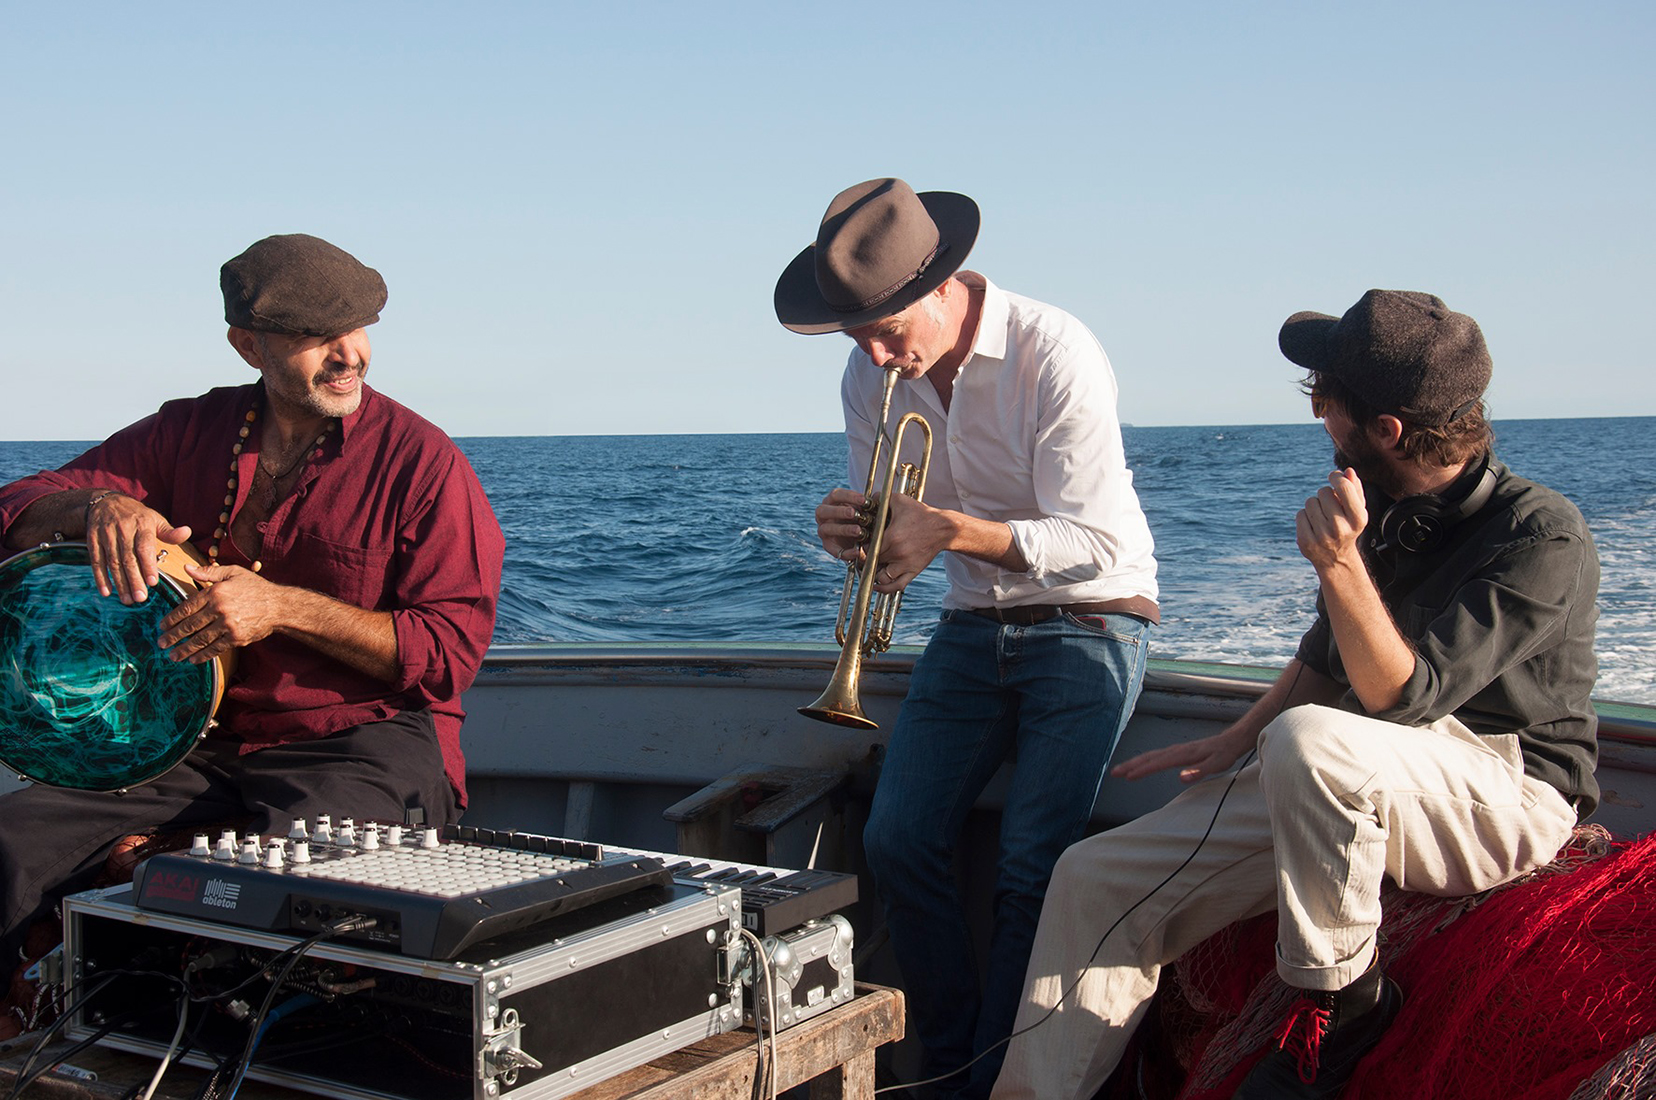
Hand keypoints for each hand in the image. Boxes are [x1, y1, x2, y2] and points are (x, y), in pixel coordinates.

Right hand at [85, 493, 193, 604]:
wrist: (105, 501)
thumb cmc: (135, 514)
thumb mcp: (154, 519)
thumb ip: (169, 532)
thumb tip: (187, 532)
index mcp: (141, 525)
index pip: (144, 547)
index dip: (148, 565)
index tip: (153, 583)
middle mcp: (122, 530)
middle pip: (128, 558)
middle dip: (134, 580)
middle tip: (140, 598)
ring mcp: (106, 535)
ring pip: (113, 562)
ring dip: (119, 583)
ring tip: (127, 600)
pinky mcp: (92, 540)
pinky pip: (96, 561)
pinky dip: (100, 577)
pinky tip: (106, 592)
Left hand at [157, 563, 282, 662]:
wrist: (279, 605)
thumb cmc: (256, 588)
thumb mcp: (233, 573)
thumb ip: (208, 572)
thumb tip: (186, 568)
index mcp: (215, 592)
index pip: (186, 607)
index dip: (172, 619)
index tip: (162, 626)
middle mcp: (219, 609)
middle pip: (189, 625)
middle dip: (173, 636)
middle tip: (162, 643)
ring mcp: (228, 625)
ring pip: (200, 639)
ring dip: (184, 649)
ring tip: (173, 655)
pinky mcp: (236, 638)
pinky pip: (215, 648)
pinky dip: (203, 655)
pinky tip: (193, 659)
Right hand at [816, 488, 870, 563]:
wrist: (857, 537)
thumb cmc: (858, 518)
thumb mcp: (862, 510)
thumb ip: (865, 505)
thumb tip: (876, 498)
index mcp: (830, 503)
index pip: (834, 495)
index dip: (848, 496)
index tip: (863, 500)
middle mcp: (823, 516)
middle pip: (823, 510)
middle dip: (839, 511)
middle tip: (854, 513)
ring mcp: (824, 531)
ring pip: (826, 529)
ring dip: (843, 529)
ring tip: (858, 530)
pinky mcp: (828, 546)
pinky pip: (834, 550)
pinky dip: (846, 552)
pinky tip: (858, 551)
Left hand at [869, 492, 947, 592]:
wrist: (942, 528)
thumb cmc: (920, 514)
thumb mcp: (900, 501)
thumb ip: (881, 498)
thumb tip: (867, 498)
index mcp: (891, 537)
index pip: (867, 548)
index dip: (860, 548)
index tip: (859, 546)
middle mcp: (897, 553)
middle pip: (872, 562)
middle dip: (865, 560)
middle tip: (860, 556)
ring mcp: (906, 565)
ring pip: (882, 577)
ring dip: (873, 574)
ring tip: (869, 568)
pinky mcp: (913, 571)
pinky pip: (896, 586)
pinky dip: (885, 588)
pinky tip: (877, 585)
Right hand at [1112, 725, 1252, 783]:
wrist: (1231, 740)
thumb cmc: (1224, 754)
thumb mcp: (1217, 765)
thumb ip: (1199, 772)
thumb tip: (1181, 778)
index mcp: (1183, 754)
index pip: (1158, 763)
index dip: (1142, 770)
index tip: (1128, 777)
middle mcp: (1176, 751)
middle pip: (1149, 758)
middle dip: (1130, 765)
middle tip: (1114, 773)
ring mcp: (1175, 750)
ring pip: (1150, 756)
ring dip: (1134, 763)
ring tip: (1120, 770)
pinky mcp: (1177, 752)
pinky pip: (1156, 756)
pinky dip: (1144, 760)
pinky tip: (1140, 765)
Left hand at [1296, 468, 1368, 573]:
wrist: (1336, 559)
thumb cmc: (1348, 527)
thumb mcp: (1357, 510)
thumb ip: (1355, 488)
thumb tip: (1347, 471)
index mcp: (1358, 519)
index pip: (1344, 487)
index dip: (1336, 477)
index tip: (1333, 476)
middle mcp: (1340, 528)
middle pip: (1323, 492)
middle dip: (1326, 494)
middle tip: (1330, 507)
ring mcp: (1322, 537)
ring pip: (1310, 502)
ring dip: (1315, 505)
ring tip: (1323, 517)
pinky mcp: (1306, 541)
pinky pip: (1300, 514)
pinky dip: (1305, 516)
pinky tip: (1313, 526)